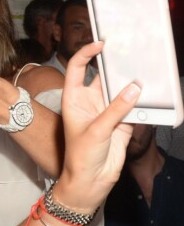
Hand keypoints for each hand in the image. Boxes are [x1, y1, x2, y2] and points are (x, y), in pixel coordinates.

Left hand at [55, 42, 139, 212]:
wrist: (91, 181)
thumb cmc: (81, 155)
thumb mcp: (96, 130)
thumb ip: (115, 109)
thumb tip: (134, 87)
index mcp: (74, 98)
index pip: (77, 68)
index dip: (86, 53)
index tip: (100, 44)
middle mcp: (90, 100)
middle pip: (102, 76)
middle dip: (114, 63)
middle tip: (129, 49)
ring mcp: (106, 110)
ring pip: (120, 89)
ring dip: (130, 80)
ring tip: (144, 65)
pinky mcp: (122, 121)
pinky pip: (133, 106)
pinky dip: (142, 99)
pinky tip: (152, 90)